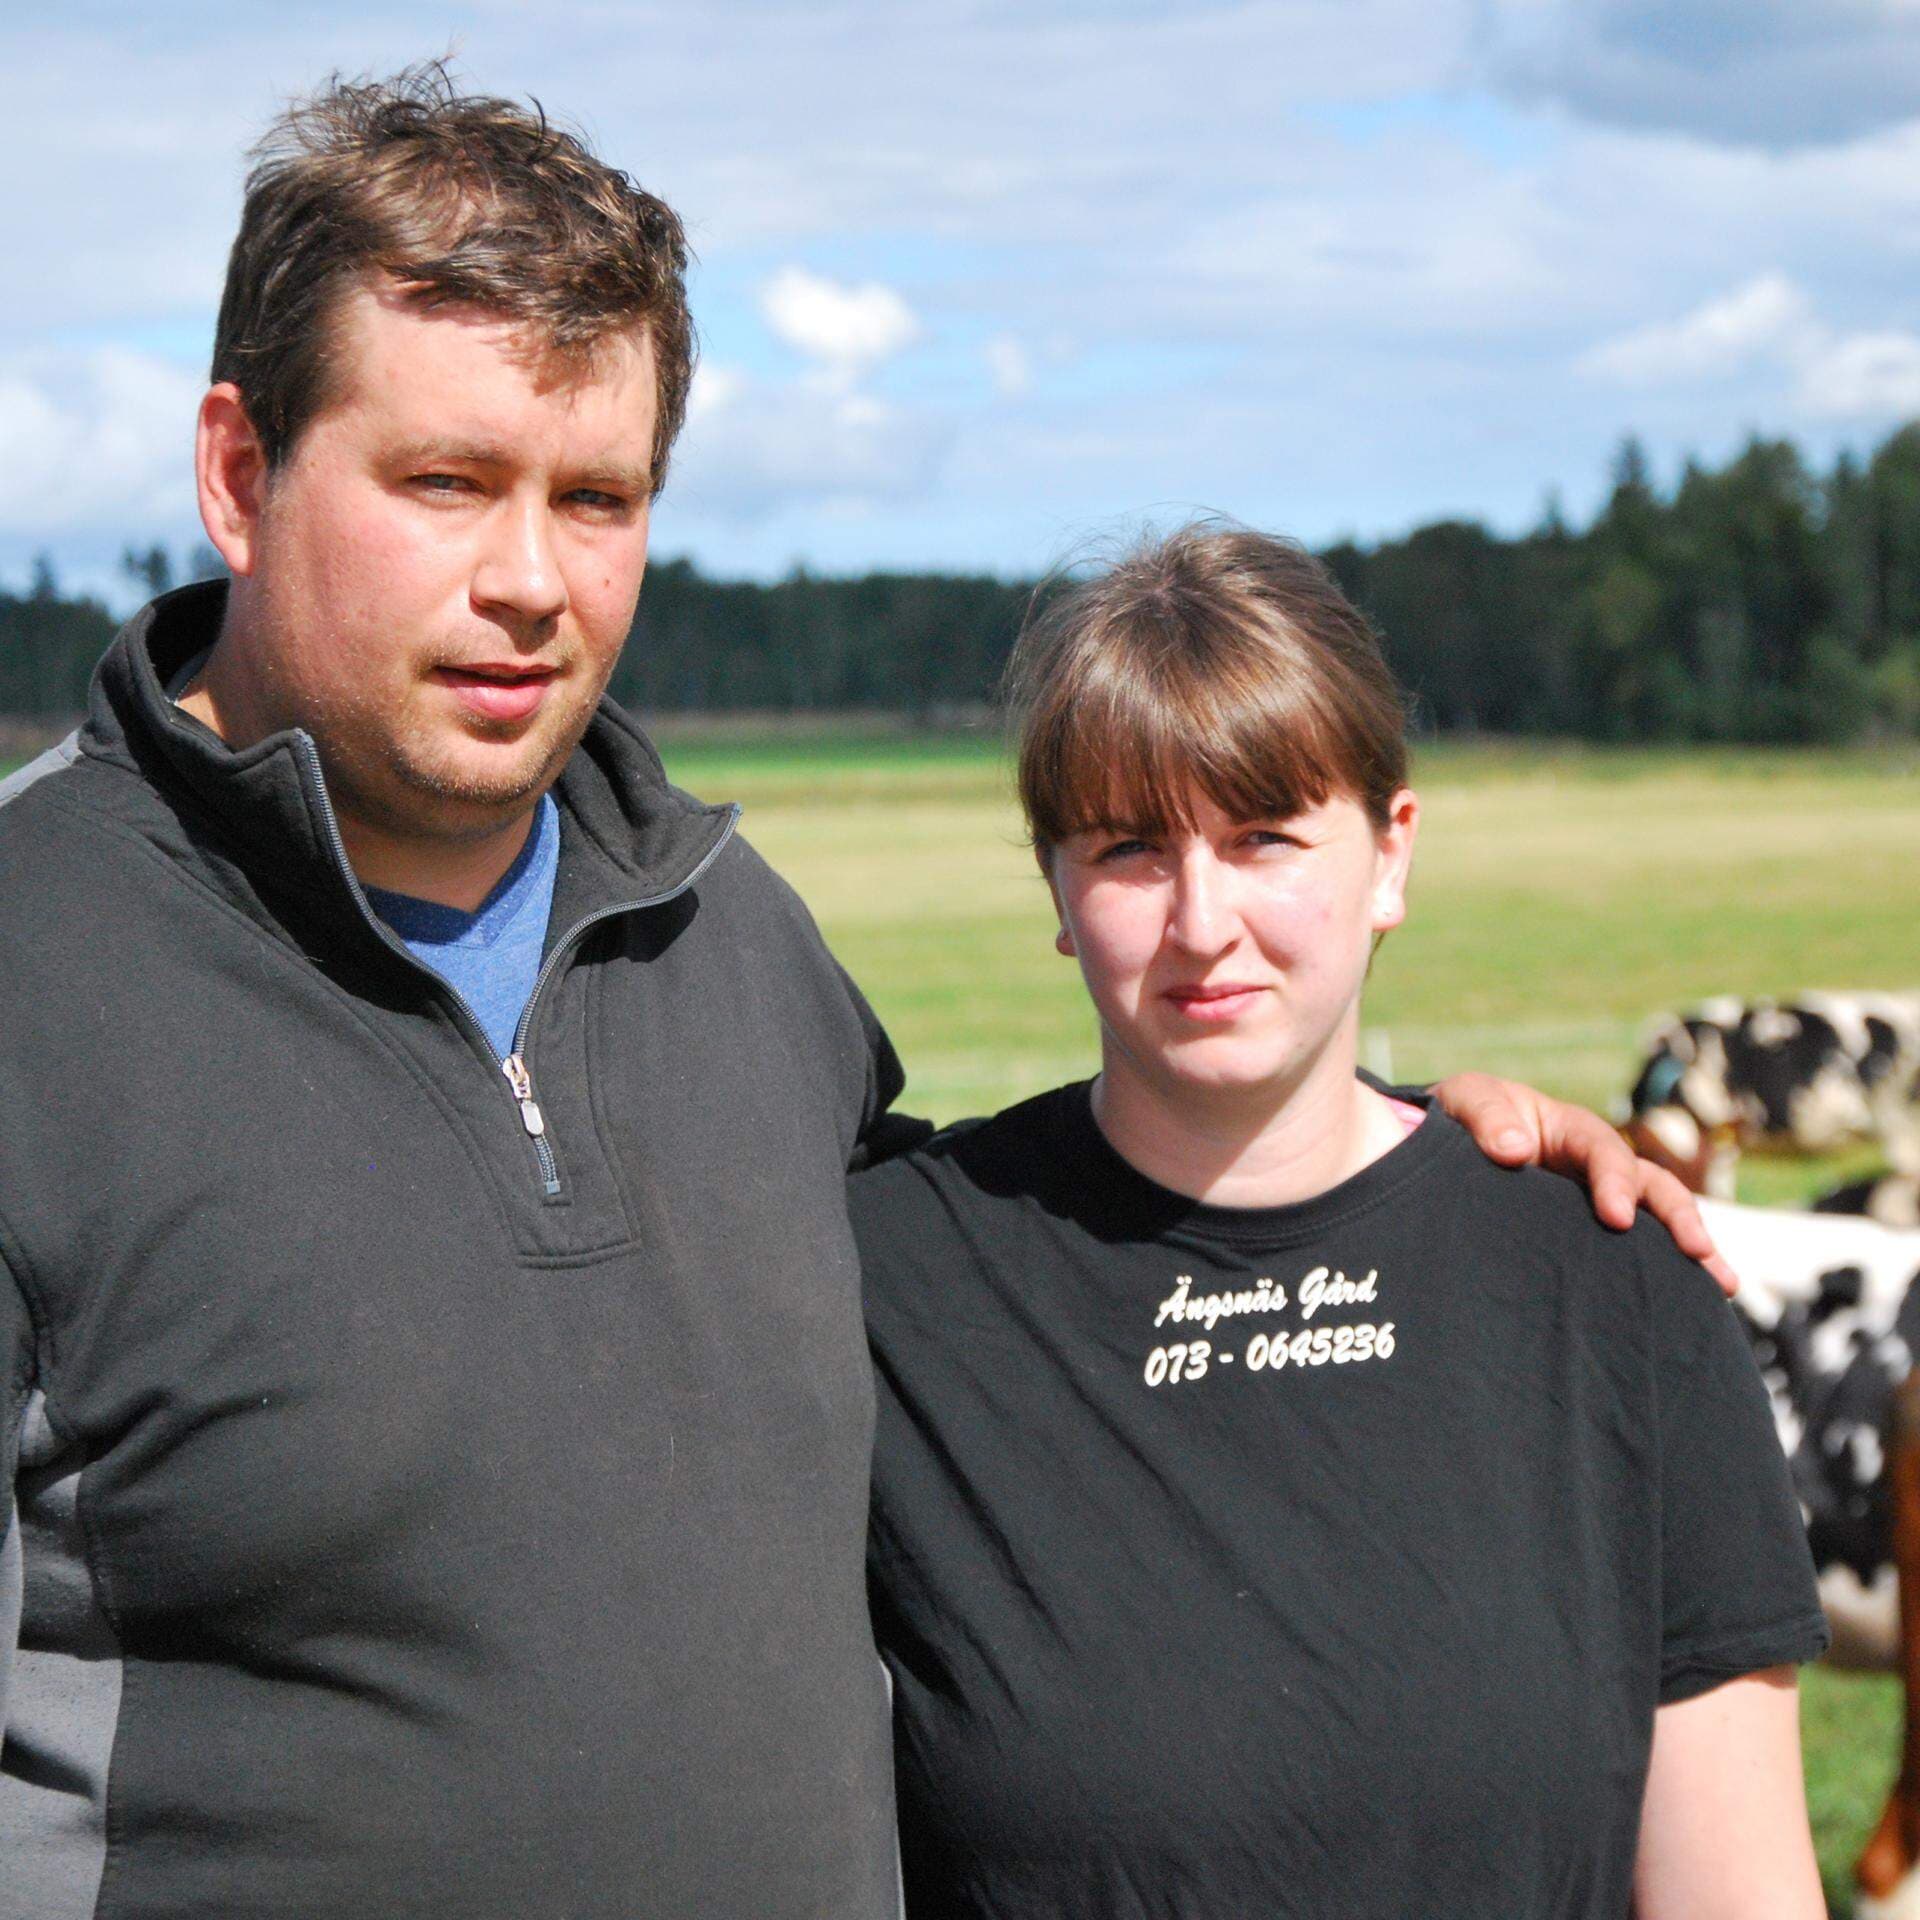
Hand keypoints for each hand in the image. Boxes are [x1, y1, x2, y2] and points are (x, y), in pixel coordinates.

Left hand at [1429, 1072, 1735, 1295]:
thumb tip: (1515, 1149)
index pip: (1602, 1149)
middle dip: (1676, 1217)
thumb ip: (1484, 1117)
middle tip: (1695, 1252)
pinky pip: (1632, 1256)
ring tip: (1719, 1284)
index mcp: (1566, 1130)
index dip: (1614, 1179)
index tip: (1615, 1216)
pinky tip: (1688, 1308)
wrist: (1437, 1150)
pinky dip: (1663, 1276)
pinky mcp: (1587, 1241)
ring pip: (1654, 1223)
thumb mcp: (1466, 1102)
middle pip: (1650, 1185)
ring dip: (1690, 1249)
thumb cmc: (1458, 1121)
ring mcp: (1594, 1204)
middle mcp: (1592, 1167)